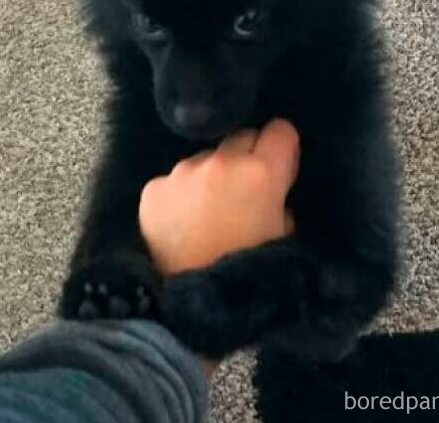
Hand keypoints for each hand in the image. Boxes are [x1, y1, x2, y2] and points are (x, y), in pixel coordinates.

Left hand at [138, 118, 298, 277]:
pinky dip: (180, 196)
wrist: (189, 307)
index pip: (280, 131)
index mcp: (262, 173)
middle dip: (246, 158)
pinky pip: (174, 181)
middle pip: (241, 138)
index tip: (278, 166)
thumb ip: (282, 203)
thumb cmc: (248, 275)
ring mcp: (183, 172)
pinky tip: (179, 225)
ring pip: (205, 158)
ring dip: (210, 176)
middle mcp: (221, 162)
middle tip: (243, 193)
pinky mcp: (154, 188)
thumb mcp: (284, 240)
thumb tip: (273, 192)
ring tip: (206, 215)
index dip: (281, 149)